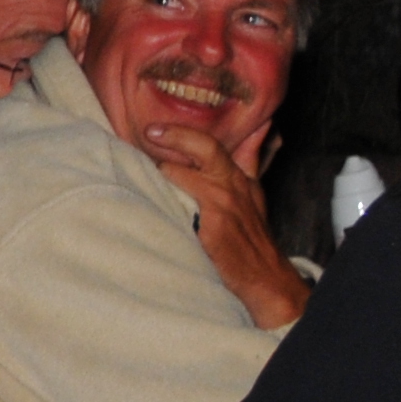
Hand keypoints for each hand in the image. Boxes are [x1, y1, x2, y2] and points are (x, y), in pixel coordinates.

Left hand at [138, 119, 307, 329]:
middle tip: (148, 133)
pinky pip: (177, 202)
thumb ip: (251, 159)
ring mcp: (221, 203)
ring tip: (136, 167)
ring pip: (180, 173)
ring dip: (158, 170)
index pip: (212, 143)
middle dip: (173, 136)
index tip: (155, 127)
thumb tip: (261, 128)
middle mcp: (231, 184)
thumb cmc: (250, 234)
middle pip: (203, 147)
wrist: (264, 274)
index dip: (182, 132)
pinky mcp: (212, 224)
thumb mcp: (254, 193)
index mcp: (239, 176)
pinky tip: (141, 195)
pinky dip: (160, 197)